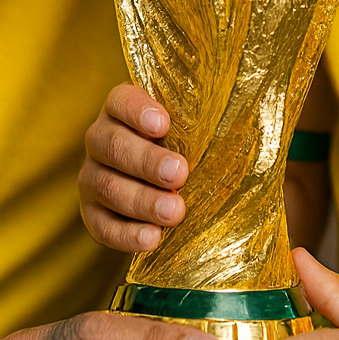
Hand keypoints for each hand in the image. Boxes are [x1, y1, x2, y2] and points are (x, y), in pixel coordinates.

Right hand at [79, 84, 187, 252]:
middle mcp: (100, 139)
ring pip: (107, 187)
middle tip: (180, 173)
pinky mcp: (93, 214)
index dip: (138, 111)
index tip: (163, 124)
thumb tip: (246, 123)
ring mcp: (92, 178)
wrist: (161, 185)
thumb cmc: (184, 147)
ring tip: (175, 211)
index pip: (121, 101)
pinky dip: (127, 235)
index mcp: (121, 110)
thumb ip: (203, 123)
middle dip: (147, 161)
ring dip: (142, 201)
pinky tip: (152, 238)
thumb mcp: (190, 128)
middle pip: (112, 145)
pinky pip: (102, 227)